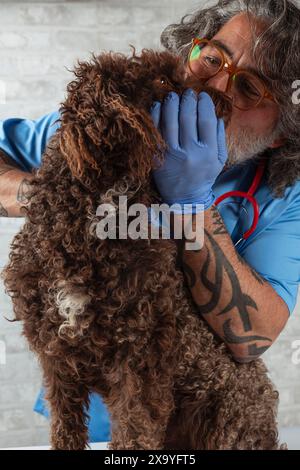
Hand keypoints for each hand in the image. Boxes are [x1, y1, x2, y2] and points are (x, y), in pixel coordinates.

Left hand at [150, 89, 227, 211]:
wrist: (184, 199)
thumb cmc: (203, 176)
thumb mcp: (219, 160)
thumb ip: (220, 137)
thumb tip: (216, 114)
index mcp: (208, 152)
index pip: (206, 120)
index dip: (204, 104)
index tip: (202, 96)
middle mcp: (189, 152)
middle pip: (187, 117)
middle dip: (187, 100)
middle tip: (187, 93)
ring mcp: (171, 155)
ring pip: (169, 121)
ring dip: (171, 104)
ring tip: (172, 96)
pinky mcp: (156, 157)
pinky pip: (154, 131)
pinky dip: (155, 115)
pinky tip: (158, 106)